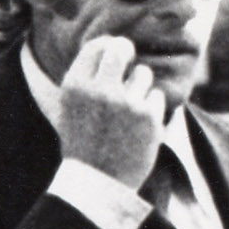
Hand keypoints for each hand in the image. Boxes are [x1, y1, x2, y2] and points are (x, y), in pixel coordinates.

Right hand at [56, 34, 166, 189]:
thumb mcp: (70, 107)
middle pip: (121, 48)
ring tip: (131, 108)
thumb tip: (108, 45)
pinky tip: (141, 125)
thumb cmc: (85, 144)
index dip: (109, 45)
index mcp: (75, 85)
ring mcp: (126, 103)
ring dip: (141, 86)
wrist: (99, 183)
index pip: (96, 46)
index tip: (115, 52)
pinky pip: (157, 96)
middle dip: (128, 52)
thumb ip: (86, 78)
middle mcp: (99, 90)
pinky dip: (152, 108)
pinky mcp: (149, 117)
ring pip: (143, 73)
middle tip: (131, 60)